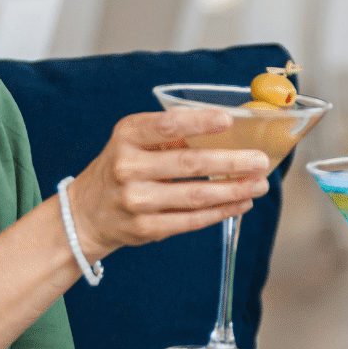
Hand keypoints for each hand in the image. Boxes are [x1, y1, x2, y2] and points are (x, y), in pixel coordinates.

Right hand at [65, 110, 272, 254]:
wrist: (87, 213)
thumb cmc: (122, 167)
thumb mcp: (134, 141)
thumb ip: (172, 134)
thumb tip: (229, 130)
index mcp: (127, 136)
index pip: (167, 126)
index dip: (199, 122)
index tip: (228, 119)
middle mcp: (128, 167)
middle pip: (189, 164)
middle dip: (231, 162)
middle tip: (260, 160)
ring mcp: (136, 201)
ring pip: (195, 196)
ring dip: (233, 190)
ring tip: (259, 184)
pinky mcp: (146, 228)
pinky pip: (192, 220)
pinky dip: (221, 211)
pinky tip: (241, 202)